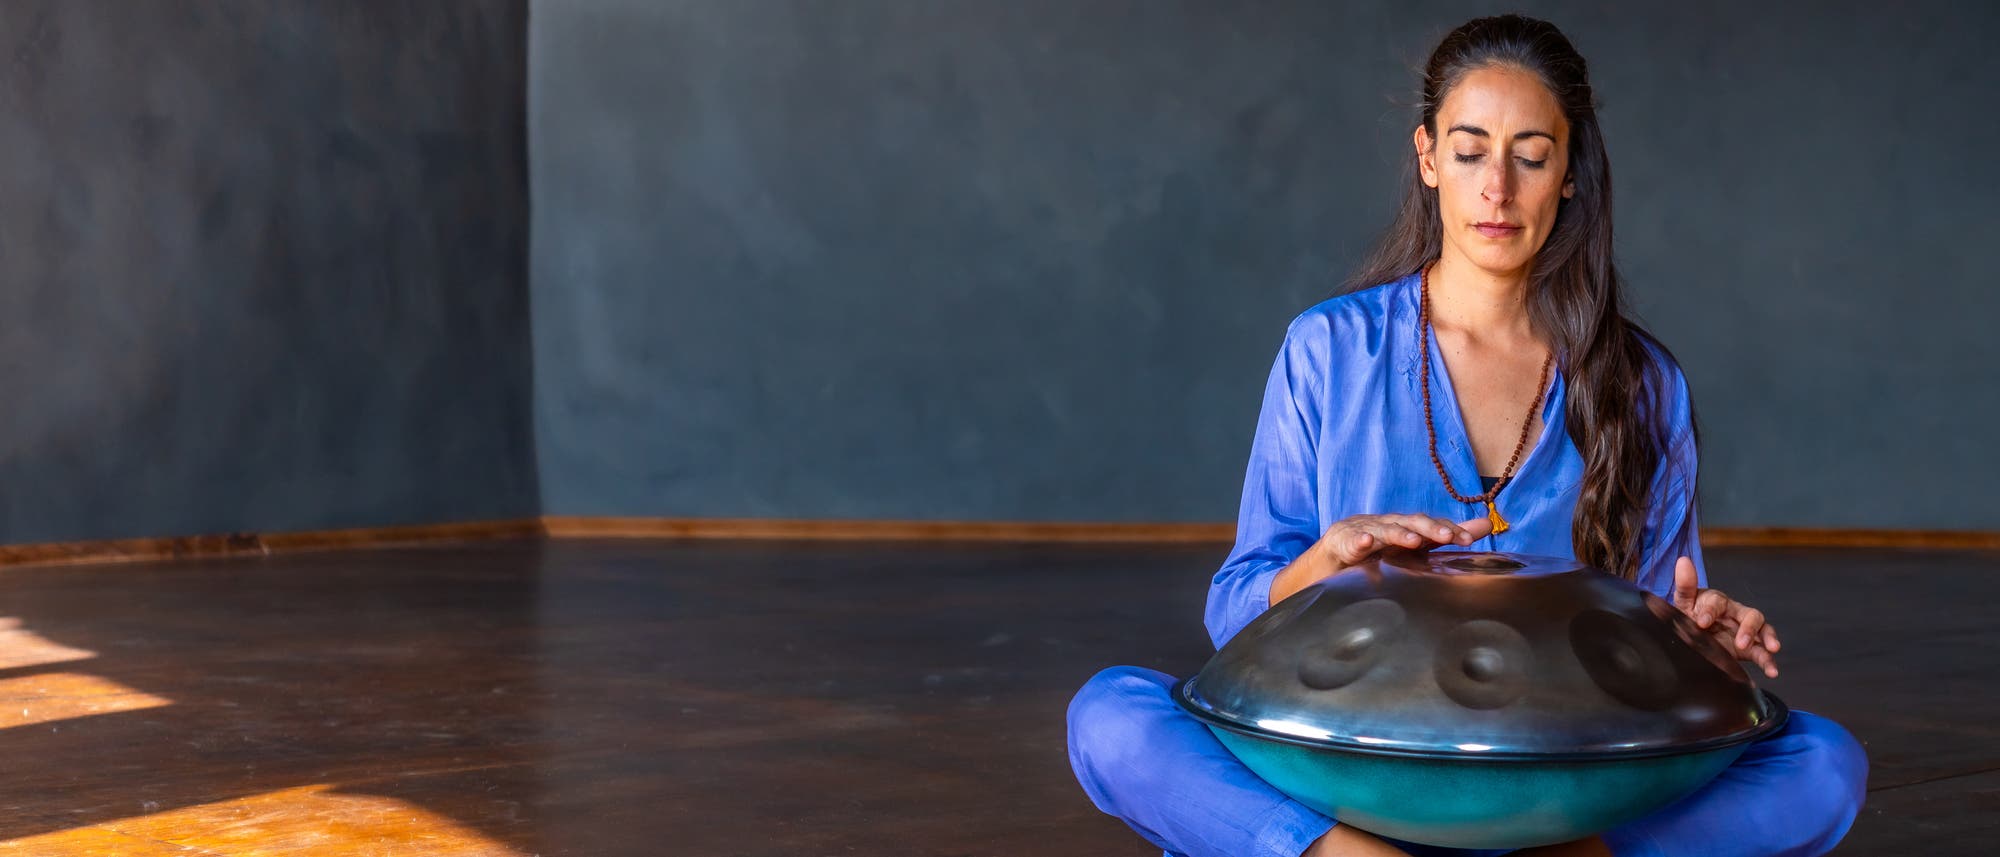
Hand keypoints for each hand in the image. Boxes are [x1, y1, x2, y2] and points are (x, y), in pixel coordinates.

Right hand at [1270, 513, 1494, 603]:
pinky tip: (1365, 544)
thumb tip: (1487, 525)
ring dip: (1397, 534)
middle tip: (1447, 538)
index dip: (1446, 530)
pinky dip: (1358, 541)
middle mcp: (1382, 526)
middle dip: (1428, 528)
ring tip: (1413, 541)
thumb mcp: (1408, 553)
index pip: (1427, 526)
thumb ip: (1443, 540)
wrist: (1321, 572)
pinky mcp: (1337, 544)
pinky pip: (1349, 542)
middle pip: (1408, 522)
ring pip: (1381, 530)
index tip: (1467, 541)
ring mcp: (1359, 532)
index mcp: (1400, 529)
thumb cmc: (1368, 560)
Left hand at [1670, 557, 1781, 677]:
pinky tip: (1772, 671)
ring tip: (1771, 649)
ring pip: (1763, 631)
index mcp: (1717, 602)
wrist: (1687, 637)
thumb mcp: (1683, 603)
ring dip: (1768, 639)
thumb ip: (1685, 585)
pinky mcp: (1747, 649)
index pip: (1718, 603)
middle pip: (1751, 615)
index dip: (1710, 612)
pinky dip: (1769, 662)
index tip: (1701, 623)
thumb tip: (1683, 561)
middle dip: (1749, 628)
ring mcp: (1743, 632)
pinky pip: (1762, 653)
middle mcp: (1734, 615)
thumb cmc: (1687, 615)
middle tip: (1740, 642)